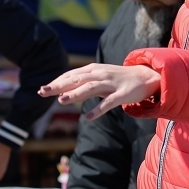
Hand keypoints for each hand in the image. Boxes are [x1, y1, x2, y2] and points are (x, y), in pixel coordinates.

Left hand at [38, 64, 160, 120]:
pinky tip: (87, 118)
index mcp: (93, 70)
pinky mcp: (122, 94)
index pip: (71, 75)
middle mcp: (100, 74)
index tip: (42, 89)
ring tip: (61, 101)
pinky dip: (97, 110)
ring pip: (90, 88)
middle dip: (59, 86)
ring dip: (75, 94)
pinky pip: (108, 102)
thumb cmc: (119, 79)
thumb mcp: (99, 78)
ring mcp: (111, 84)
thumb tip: (63, 91)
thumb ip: (83, 84)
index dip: (57, 82)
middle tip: (43, 92)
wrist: (146, 76)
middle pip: (77, 79)